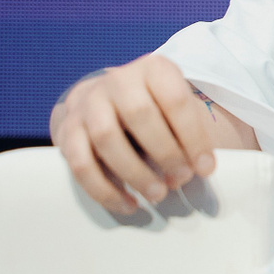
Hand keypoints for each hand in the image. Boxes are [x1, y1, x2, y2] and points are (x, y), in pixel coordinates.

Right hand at [50, 55, 247, 213]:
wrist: (106, 96)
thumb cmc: (155, 105)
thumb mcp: (177, 105)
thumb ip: (188, 132)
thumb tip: (195, 171)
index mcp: (154, 69)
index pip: (175, 100)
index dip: (193, 137)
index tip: (206, 168)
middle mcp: (117, 81)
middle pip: (139, 115)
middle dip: (165, 153)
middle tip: (180, 179)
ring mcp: (88, 104)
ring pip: (106, 139)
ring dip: (134, 172)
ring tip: (158, 195)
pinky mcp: (68, 130)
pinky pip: (80, 163)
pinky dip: (104, 189)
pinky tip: (127, 204)